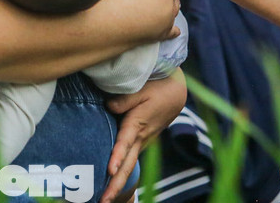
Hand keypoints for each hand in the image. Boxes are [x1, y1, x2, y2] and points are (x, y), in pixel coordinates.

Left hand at [102, 70, 187, 202]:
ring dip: (118, 184)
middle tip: (103, 201)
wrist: (176, 94)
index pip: (125, 143)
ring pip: (129, 167)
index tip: (109, 171)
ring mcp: (143, 143)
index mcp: (138, 125)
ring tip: (105, 199)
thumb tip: (108, 107)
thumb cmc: (157, 89)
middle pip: (127, 165)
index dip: (117, 157)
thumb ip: (124, 99)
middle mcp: (141, 138)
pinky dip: (122, 174)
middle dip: (116, 185)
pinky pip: (130, 161)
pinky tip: (113, 185)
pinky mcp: (142, 142)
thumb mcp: (141, 89)